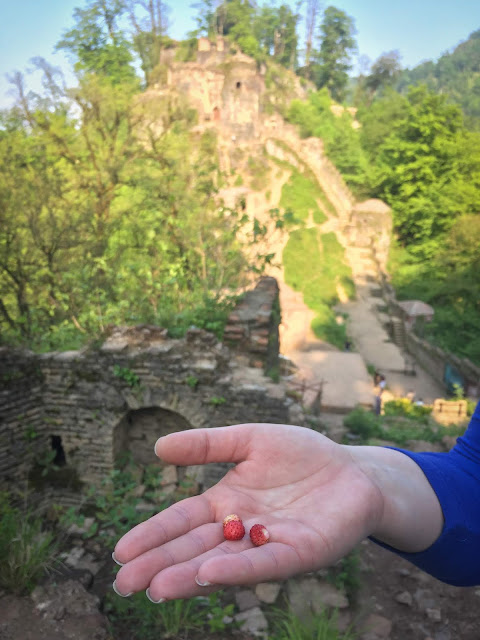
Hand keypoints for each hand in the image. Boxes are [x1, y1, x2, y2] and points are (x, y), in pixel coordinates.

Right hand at [113, 423, 382, 600]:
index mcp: (226, 502)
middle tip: (124, 584)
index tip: (120, 551)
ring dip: (190, 575)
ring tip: (156, 588)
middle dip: (160, 565)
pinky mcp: (300, 551)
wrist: (353, 469)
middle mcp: (242, 529)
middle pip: (195, 548)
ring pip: (224, 562)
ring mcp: (269, 543)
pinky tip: (211, 574)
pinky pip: (266, 562)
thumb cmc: (302, 454)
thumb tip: (157, 447)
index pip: (182, 521)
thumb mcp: (249, 440)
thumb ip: (207, 445)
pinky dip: (238, 569)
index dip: (153, 535)